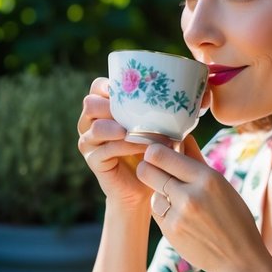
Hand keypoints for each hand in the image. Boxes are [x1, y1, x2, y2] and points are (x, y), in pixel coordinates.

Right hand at [77, 77, 153, 209]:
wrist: (144, 186)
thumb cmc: (151, 151)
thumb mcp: (154, 127)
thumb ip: (156, 111)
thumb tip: (182, 94)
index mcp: (102, 109)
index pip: (97, 87)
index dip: (110, 86)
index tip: (132, 91)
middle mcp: (90, 123)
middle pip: (90, 103)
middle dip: (112, 106)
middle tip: (134, 112)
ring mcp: (89, 142)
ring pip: (97, 127)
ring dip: (121, 127)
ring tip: (141, 132)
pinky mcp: (93, 160)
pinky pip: (106, 149)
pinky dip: (127, 146)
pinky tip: (144, 148)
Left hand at [137, 137, 271, 271]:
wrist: (240, 260)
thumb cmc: (235, 218)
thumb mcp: (222, 185)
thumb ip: (197, 160)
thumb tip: (183, 137)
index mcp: (207, 178)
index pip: (160, 154)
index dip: (153, 152)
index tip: (157, 153)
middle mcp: (190, 195)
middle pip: (146, 170)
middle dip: (148, 168)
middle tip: (156, 171)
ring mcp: (178, 216)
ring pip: (152, 193)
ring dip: (160, 194)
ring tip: (180, 201)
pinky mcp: (170, 232)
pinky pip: (157, 212)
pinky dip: (165, 212)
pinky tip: (182, 218)